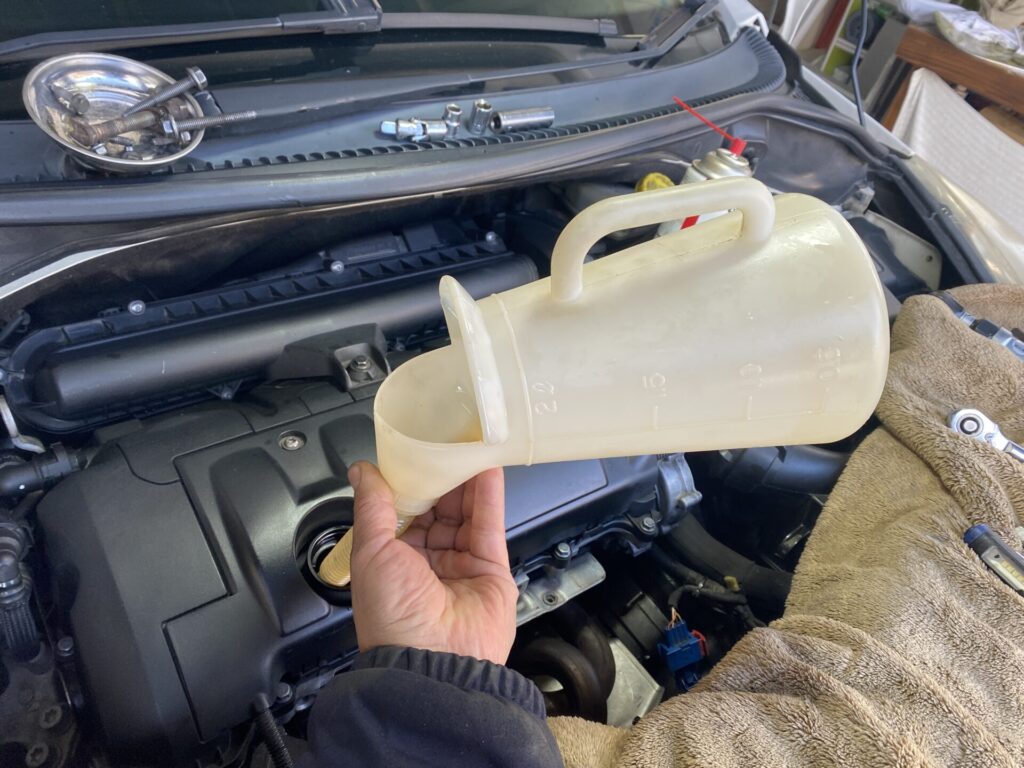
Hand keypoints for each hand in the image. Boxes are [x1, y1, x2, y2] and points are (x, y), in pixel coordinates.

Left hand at [348, 461, 518, 664]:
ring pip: (466, 514)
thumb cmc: (392, 616)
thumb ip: (372, 506)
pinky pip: (489, 526)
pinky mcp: (491, 568)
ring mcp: (461, 565)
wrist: (432, 659)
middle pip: (439, 510)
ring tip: (469, 449)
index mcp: (393, 561)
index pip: (405, 512)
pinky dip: (489, 496)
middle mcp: (427, 563)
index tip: (413, 453)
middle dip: (441, 479)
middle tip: (445, 446)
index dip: (410, 483)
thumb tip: (362, 470)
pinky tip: (487, 469)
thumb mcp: (370, 552)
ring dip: (466, 481)